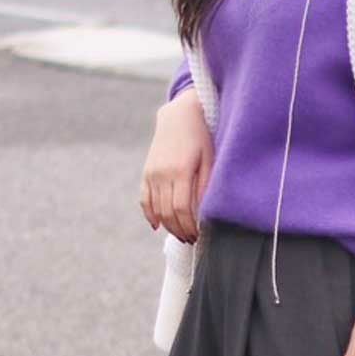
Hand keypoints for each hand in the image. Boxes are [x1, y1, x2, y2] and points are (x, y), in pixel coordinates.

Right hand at [140, 86, 213, 243]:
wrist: (179, 115)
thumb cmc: (201, 137)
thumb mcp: (209, 159)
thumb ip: (206, 185)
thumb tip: (203, 212)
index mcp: (181, 171)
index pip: (182, 209)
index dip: (189, 226)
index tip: (198, 236)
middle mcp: (163, 173)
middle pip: (168, 212)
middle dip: (179, 230)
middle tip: (190, 239)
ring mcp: (152, 173)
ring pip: (156, 209)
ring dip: (167, 226)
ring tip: (180, 234)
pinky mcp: (146, 171)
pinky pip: (144, 198)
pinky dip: (149, 214)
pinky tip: (157, 226)